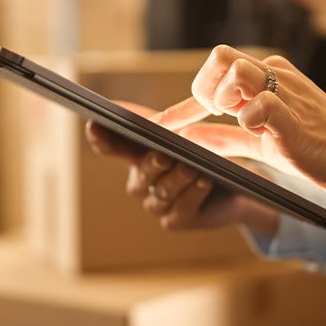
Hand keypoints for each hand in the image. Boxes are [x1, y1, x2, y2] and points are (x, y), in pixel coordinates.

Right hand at [84, 101, 278, 236]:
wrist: (230, 182)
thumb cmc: (199, 151)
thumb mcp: (179, 130)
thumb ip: (153, 120)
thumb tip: (119, 105)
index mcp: (135, 156)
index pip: (110, 147)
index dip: (101, 138)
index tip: (94, 123)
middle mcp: (140, 183)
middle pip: (140, 174)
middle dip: (152, 164)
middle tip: (163, 155)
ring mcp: (157, 205)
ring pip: (163, 192)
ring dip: (178, 179)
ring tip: (192, 167)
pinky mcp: (176, 220)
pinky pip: (182, 209)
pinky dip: (193, 194)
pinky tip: (205, 181)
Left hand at [159, 44, 325, 202]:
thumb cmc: (312, 147)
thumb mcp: (258, 141)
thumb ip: (223, 137)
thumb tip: (187, 137)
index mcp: (267, 76)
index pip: (216, 69)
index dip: (185, 101)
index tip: (165, 124)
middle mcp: (274, 75)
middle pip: (219, 57)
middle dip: (205, 89)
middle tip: (216, 117)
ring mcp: (286, 91)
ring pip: (236, 70)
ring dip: (225, 100)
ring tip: (242, 122)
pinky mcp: (295, 116)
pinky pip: (260, 104)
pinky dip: (249, 120)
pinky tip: (260, 132)